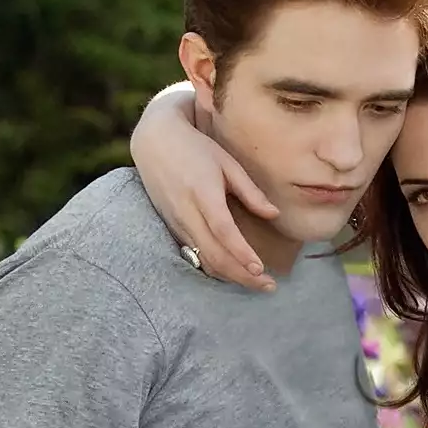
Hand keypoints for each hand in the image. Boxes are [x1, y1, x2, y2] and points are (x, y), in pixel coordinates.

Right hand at [130, 83, 278, 291]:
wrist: (154, 142)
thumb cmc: (195, 148)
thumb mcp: (227, 162)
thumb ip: (250, 191)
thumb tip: (274, 215)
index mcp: (203, 192)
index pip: (222, 230)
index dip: (241, 252)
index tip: (261, 268)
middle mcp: (187, 212)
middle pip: (214, 253)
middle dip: (242, 275)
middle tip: (269, 286)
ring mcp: (177, 223)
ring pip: (203, 259)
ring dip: (231, 276)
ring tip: (257, 283)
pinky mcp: (173, 228)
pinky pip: (195, 255)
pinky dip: (216, 268)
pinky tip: (234, 273)